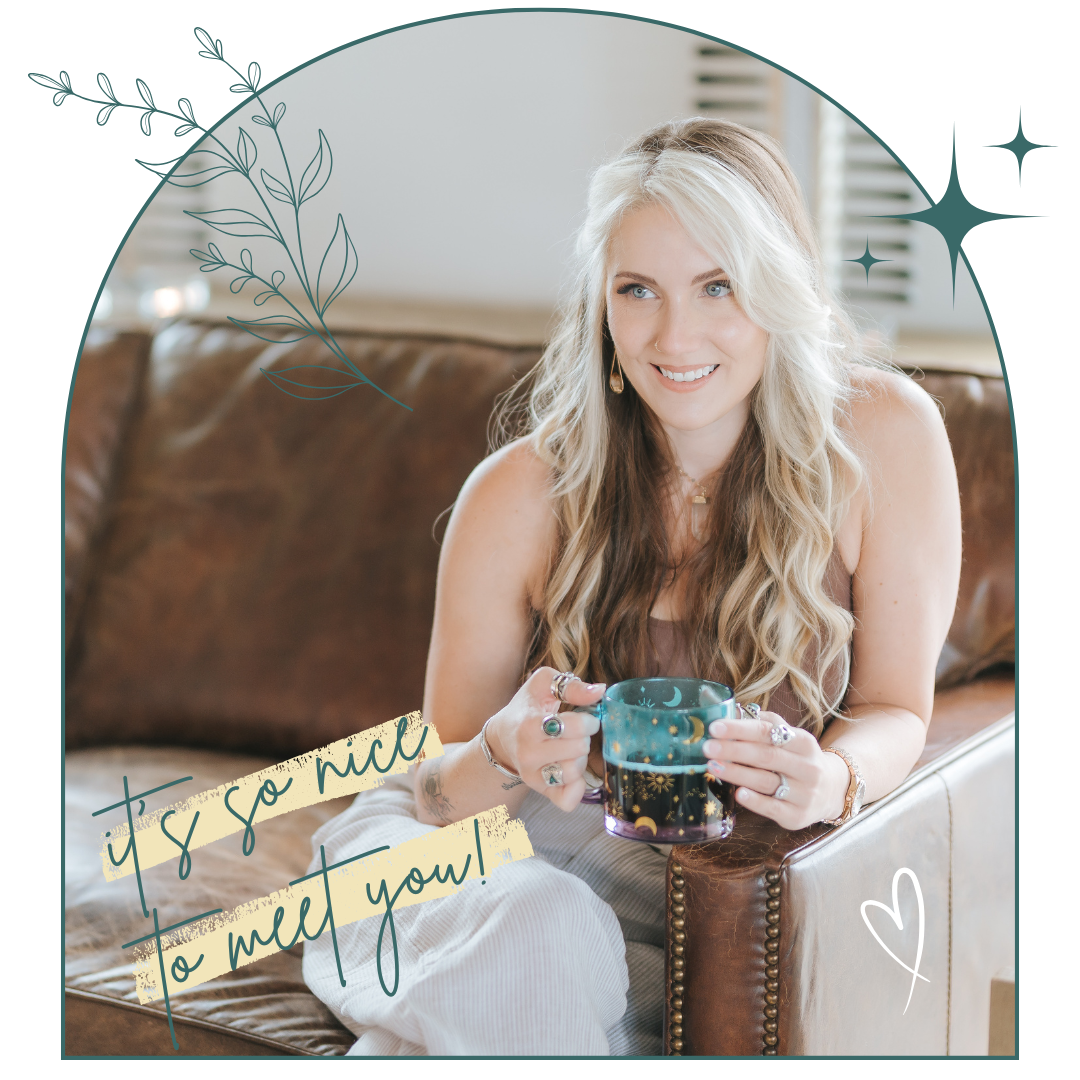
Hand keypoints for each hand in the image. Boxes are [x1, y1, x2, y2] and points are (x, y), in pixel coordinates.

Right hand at [485, 667, 603, 811]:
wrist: (503, 736)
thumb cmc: (527, 706)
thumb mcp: (543, 684)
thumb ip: (571, 685)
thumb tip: (599, 691)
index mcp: (530, 725)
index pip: (574, 727)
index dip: (589, 721)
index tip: (585, 719)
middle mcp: (528, 754)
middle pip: (579, 750)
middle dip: (584, 738)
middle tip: (575, 734)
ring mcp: (533, 776)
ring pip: (574, 774)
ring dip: (581, 759)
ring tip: (571, 749)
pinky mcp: (540, 791)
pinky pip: (567, 801)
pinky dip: (577, 789)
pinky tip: (573, 772)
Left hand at [702, 713, 848, 829]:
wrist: (830, 791)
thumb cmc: (798, 759)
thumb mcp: (791, 738)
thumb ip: (765, 724)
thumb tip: (733, 711)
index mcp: (803, 742)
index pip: (768, 732)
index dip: (740, 729)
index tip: (715, 727)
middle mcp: (806, 767)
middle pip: (765, 756)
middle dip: (733, 750)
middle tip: (707, 747)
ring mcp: (804, 793)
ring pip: (766, 781)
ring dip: (736, 773)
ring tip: (712, 766)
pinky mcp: (797, 816)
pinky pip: (773, 808)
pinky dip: (755, 801)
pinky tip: (738, 793)